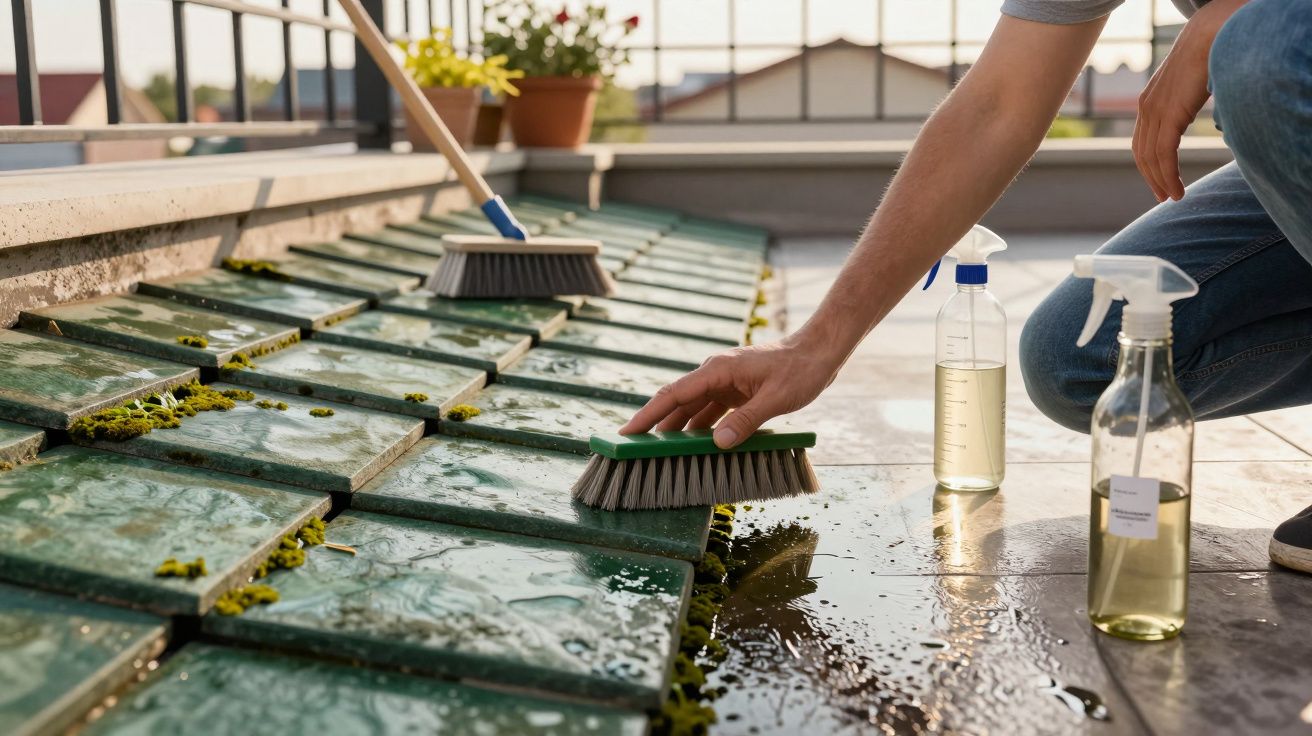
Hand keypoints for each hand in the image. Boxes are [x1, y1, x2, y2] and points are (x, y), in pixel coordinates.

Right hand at [620, 334, 839, 448]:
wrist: (819, 351)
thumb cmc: (800, 369)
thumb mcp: (775, 398)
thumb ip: (746, 420)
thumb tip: (718, 444)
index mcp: (718, 369)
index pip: (674, 394)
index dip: (648, 414)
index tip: (627, 433)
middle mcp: (716, 374)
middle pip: (678, 403)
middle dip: (657, 426)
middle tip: (636, 451)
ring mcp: (725, 382)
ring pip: (693, 409)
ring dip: (679, 431)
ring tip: (661, 455)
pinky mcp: (735, 391)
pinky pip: (710, 412)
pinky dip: (701, 430)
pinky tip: (696, 448)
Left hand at [1133, 0, 1243, 200]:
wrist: (1208, 37)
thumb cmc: (1206, 58)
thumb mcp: (1189, 87)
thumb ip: (1187, 106)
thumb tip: (1208, 120)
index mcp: (1147, 103)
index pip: (1141, 142)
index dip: (1148, 165)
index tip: (1158, 181)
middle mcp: (1145, 109)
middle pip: (1142, 154)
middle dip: (1152, 178)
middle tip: (1163, 196)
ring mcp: (1154, 113)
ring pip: (1152, 158)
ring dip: (1162, 181)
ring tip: (1174, 196)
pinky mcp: (1167, 116)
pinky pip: (1163, 154)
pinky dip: (1168, 175)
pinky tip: (1176, 188)